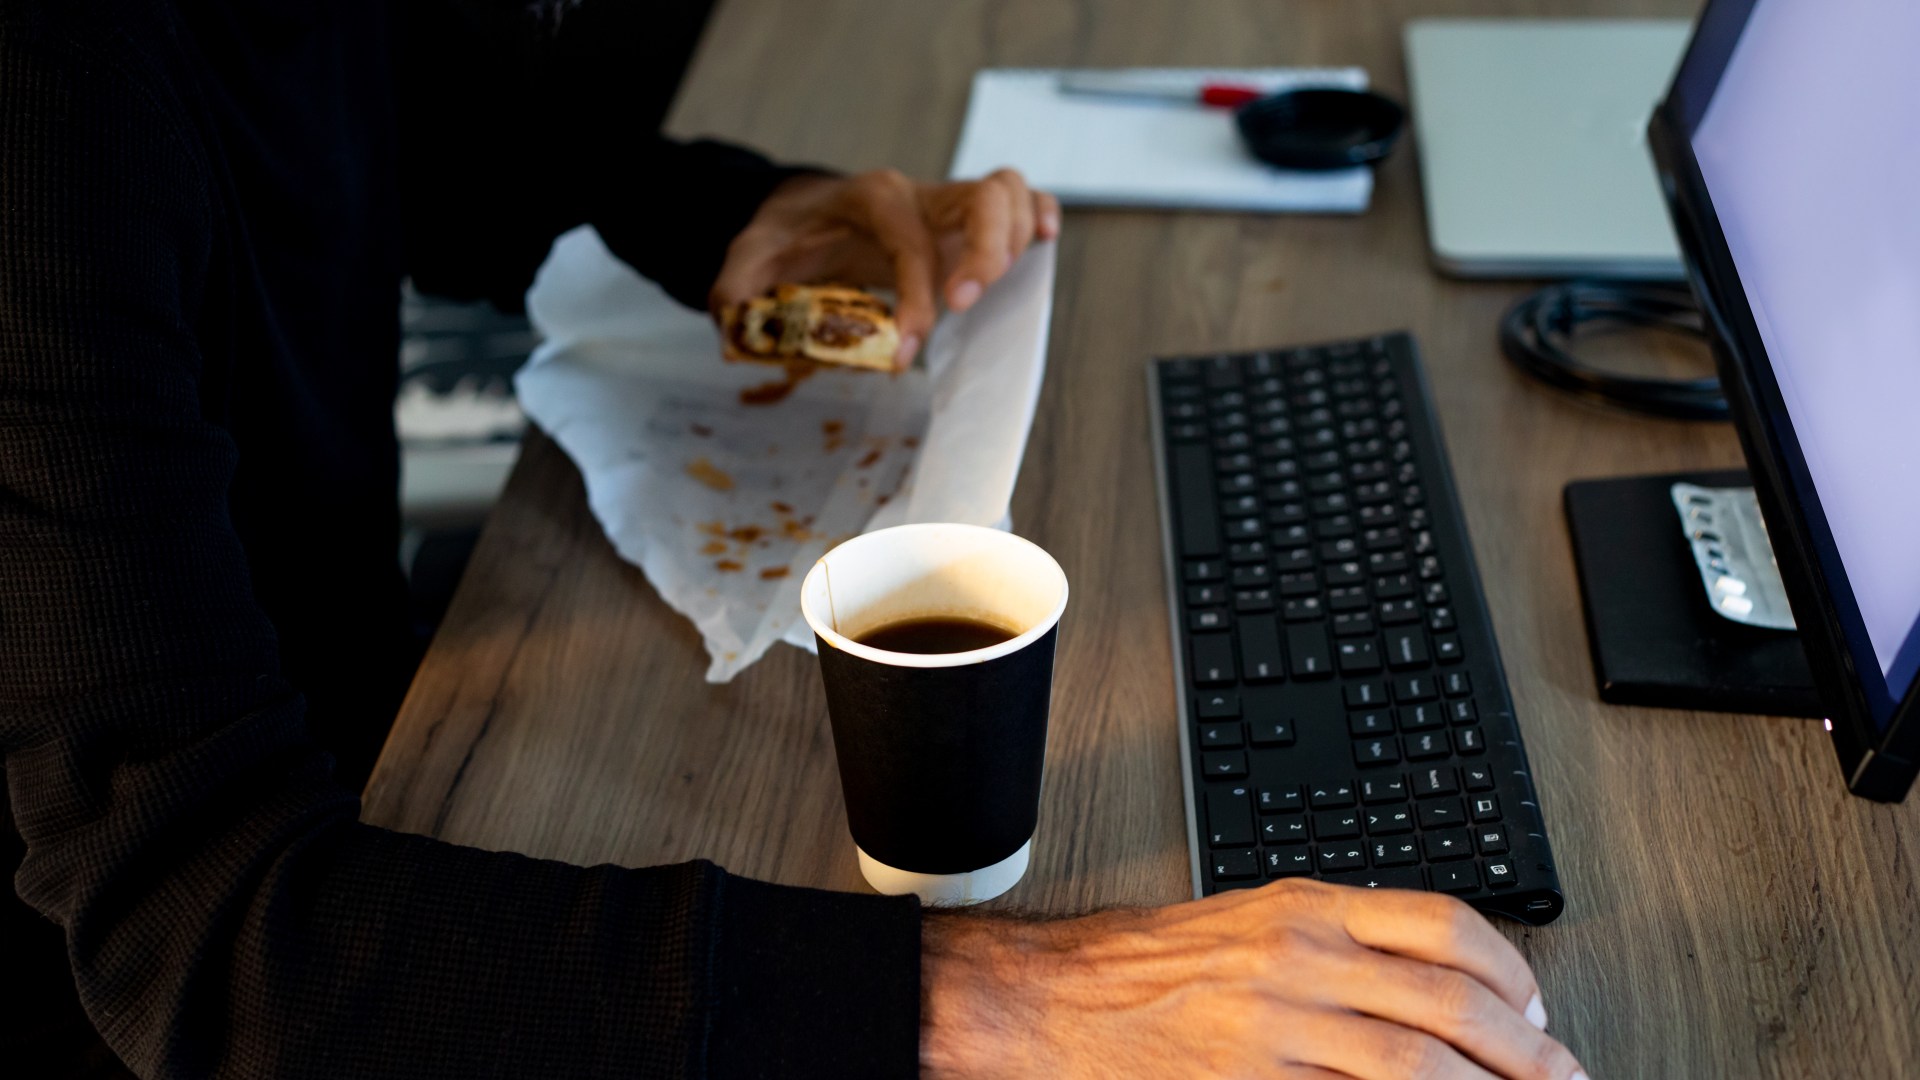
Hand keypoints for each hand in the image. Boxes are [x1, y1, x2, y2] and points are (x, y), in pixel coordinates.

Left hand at [710, 168, 1060, 368]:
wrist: (803, 211)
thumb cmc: (787, 237)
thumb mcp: (750, 257)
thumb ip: (737, 287)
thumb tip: (735, 320)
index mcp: (872, 199)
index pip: (909, 243)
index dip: (915, 299)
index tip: (906, 351)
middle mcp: (917, 193)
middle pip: (981, 197)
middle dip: (985, 252)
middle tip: (965, 303)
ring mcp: (946, 203)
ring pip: (1007, 193)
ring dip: (1015, 240)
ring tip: (992, 288)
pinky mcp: (964, 220)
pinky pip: (1019, 200)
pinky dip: (1039, 217)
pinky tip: (1044, 244)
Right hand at [921, 879, 1587, 1079]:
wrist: (1056, 1001)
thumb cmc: (1145, 966)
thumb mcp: (1249, 922)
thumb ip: (1336, 939)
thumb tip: (1433, 978)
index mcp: (1304, 908)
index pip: (1442, 924)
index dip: (1508, 970)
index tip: (1534, 1008)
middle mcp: (1299, 960)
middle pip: (1449, 1002)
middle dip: (1524, 1051)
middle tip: (1561, 1077)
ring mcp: (1278, 1029)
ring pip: (1418, 1062)